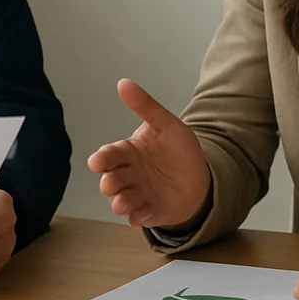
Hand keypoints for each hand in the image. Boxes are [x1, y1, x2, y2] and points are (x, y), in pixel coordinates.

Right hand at [87, 78, 210, 228]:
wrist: (200, 177)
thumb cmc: (179, 150)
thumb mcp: (166, 124)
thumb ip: (145, 106)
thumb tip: (123, 82)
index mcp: (128, 152)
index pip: (109, 155)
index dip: (101, 159)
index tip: (97, 162)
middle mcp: (128, 174)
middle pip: (110, 180)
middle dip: (109, 183)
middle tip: (111, 183)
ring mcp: (137, 194)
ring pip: (120, 201)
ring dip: (120, 202)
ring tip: (124, 203)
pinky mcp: (148, 212)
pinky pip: (138, 217)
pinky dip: (137, 217)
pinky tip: (141, 215)